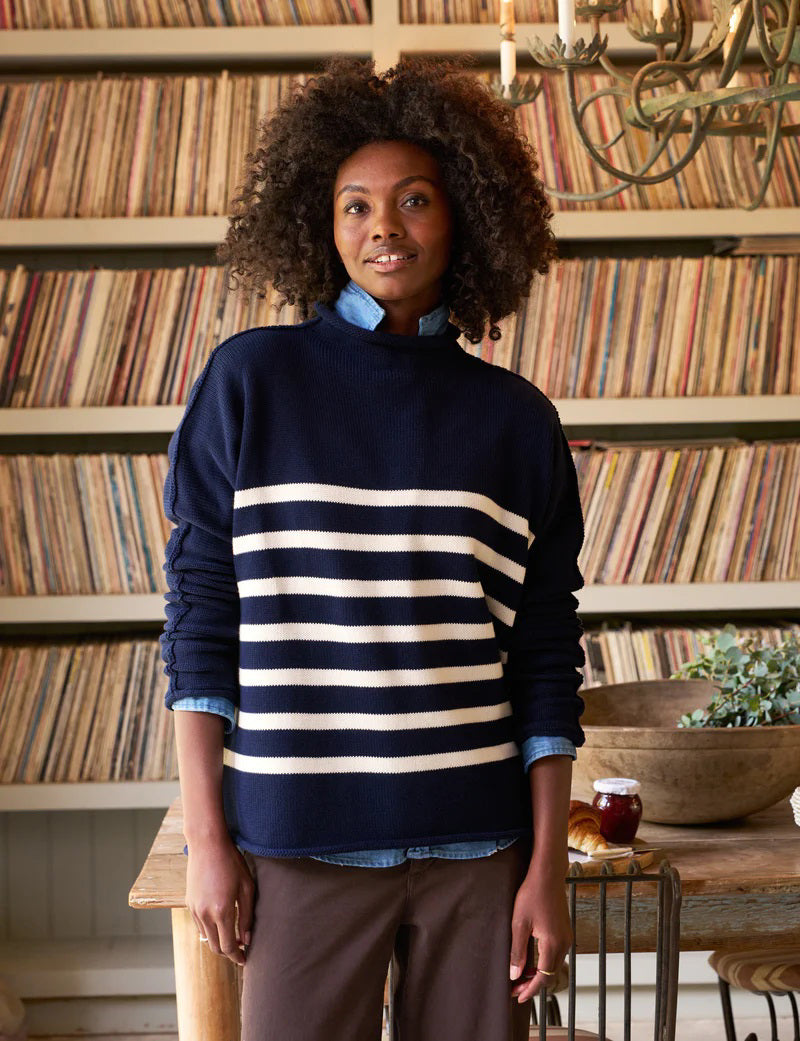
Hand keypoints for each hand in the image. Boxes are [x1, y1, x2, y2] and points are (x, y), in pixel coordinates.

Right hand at [186, 834, 254, 966]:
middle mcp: (204, 914)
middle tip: (241, 949)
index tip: (245, 959)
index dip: (237, 956)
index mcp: (221, 911)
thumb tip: (247, 939)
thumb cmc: (231, 862)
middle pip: (215, 947)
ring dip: (218, 941)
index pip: (228, 946)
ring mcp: (194, 909)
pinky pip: (199, 925)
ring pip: (206, 937)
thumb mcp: (246, 887)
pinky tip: (220, 922)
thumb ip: (247, 915)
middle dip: (228, 952)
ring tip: (233, 935)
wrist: (207, 844)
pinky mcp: (188, 903)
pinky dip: (209, 930)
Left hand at [509, 868, 571, 1002]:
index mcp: (553, 944)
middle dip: (532, 984)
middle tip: (514, 988)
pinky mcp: (565, 930)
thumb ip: (517, 951)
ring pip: (553, 964)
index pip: (543, 978)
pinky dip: (544, 962)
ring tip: (520, 977)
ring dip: (538, 973)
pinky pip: (555, 954)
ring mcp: (566, 937)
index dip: (530, 990)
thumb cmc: (531, 894)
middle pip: (549, 974)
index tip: (517, 997)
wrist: (547, 874)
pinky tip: (531, 961)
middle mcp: (563, 943)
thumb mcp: (519, 924)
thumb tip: (514, 975)